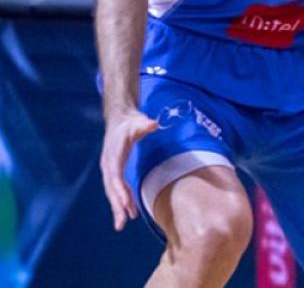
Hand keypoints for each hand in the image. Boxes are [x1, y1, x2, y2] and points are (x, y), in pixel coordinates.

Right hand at [99, 108, 157, 230]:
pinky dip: (123, 200)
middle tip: (121, 223)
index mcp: (113, 155)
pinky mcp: (115, 171)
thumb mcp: (138, 121)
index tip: (124, 203)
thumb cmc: (129, 122)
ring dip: (118, 208)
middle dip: (116, 206)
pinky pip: (118, 189)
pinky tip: (130, 211)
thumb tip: (153, 124)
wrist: (120, 120)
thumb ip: (144, 124)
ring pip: (113, 192)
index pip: (114, 176)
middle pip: (111, 189)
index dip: (118, 190)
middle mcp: (109, 165)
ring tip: (122, 224)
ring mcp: (111, 169)